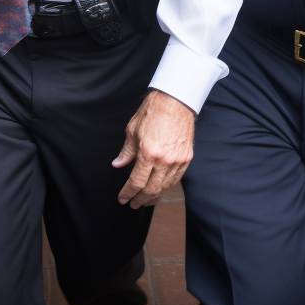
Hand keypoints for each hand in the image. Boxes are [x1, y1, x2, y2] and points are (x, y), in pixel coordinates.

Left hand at [113, 89, 194, 207]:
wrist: (175, 100)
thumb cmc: (153, 111)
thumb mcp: (133, 130)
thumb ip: (126, 151)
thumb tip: (118, 164)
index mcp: (148, 153)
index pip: (136, 182)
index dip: (128, 193)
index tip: (123, 198)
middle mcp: (164, 160)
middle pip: (151, 189)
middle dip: (140, 199)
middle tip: (133, 203)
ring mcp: (177, 160)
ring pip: (165, 186)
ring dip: (154, 194)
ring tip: (146, 197)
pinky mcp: (187, 157)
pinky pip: (176, 178)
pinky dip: (167, 184)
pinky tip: (160, 185)